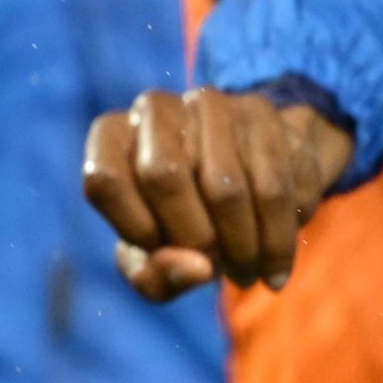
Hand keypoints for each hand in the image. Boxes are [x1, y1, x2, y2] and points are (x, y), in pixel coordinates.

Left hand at [81, 88, 353, 300]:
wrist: (240, 183)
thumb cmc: (178, 228)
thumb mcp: (153, 264)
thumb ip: (156, 277)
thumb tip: (197, 268)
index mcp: (111, 136)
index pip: (105, 179)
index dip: (133, 227)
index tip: (158, 249)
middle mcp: (153, 109)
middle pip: (163, 175)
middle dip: (193, 236)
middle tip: (213, 268)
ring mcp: (209, 105)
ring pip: (226, 186)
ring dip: (243, 246)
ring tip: (247, 274)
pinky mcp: (260, 112)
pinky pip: (274, 185)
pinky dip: (277, 237)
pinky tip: (275, 262)